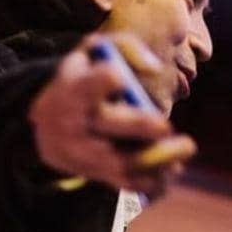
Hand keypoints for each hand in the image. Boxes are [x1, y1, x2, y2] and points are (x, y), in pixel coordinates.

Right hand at [29, 33, 195, 197]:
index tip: (118, 79)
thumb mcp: (93, 52)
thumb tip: (154, 68)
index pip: (89, 84)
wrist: (47, 125)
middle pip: (110, 126)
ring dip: (160, 158)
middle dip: (143, 126)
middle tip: (167, 126)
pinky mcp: (97, 173)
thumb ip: (126, 48)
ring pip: (123, 161)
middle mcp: (76, 123)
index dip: (105, 80)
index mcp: (75, 89)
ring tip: (184, 147)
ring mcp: (84, 152)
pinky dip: (155, 181)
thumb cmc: (83, 79)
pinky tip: (173, 169)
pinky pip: (128, 183)